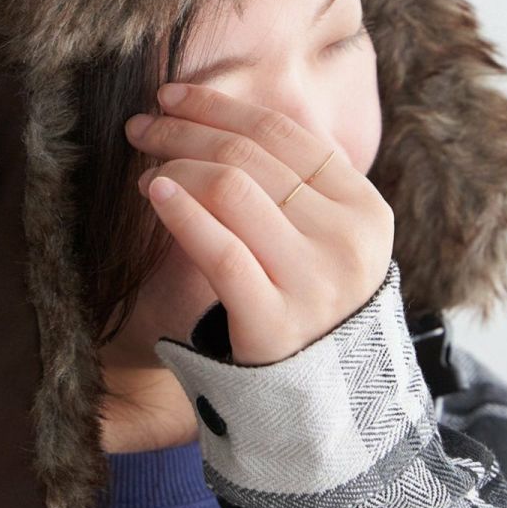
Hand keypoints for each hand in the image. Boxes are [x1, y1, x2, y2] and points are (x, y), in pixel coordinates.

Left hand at [124, 82, 394, 364]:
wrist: (324, 412)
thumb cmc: (309, 314)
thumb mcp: (327, 245)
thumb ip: (295, 190)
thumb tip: (216, 120)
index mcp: (365, 210)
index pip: (284, 134)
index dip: (221, 106)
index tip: (172, 96)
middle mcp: (347, 241)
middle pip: (252, 155)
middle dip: (186, 130)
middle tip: (141, 126)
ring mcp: (314, 282)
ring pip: (233, 189)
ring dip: (177, 166)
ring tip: (146, 171)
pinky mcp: (274, 323)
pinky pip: (220, 250)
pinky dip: (181, 212)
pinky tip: (153, 193)